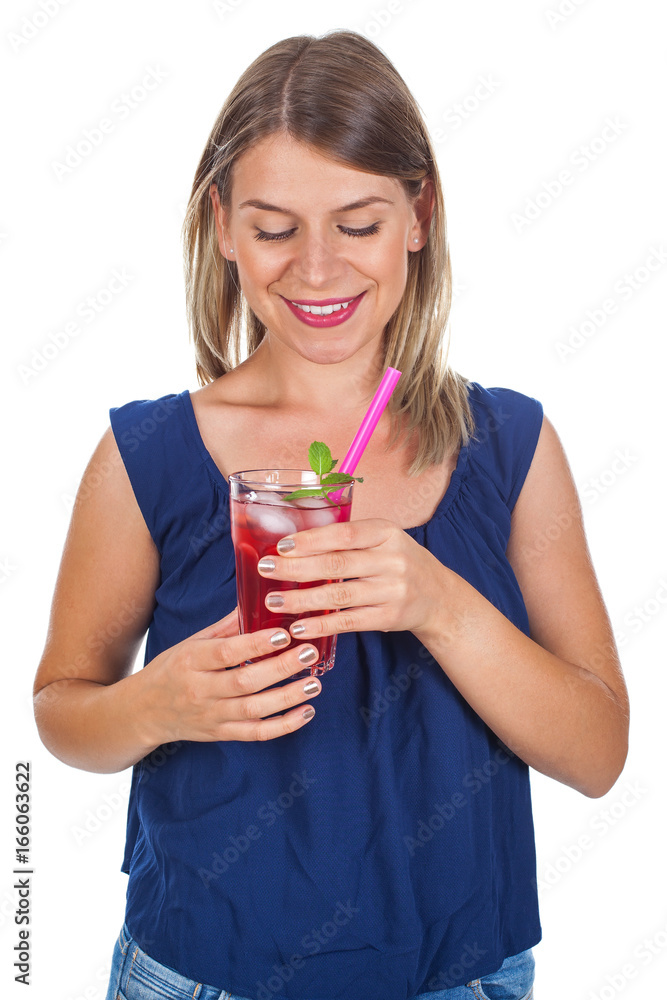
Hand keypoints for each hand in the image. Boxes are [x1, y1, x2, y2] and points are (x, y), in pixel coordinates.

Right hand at [139, 608, 322, 743]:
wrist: (143, 712)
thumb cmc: (172, 670)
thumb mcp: (191, 643)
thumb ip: (225, 626)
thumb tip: (257, 600)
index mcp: (191, 660)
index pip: (226, 653)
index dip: (256, 645)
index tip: (283, 634)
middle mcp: (200, 690)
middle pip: (244, 681)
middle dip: (280, 668)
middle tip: (308, 653)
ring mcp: (211, 715)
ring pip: (253, 709)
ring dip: (288, 697)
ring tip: (314, 683)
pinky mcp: (220, 734)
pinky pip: (256, 733)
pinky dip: (283, 726)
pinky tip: (306, 712)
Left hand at [257, 518, 442, 640]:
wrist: (440, 597)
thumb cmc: (398, 563)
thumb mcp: (384, 541)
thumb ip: (349, 540)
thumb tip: (294, 544)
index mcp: (387, 532)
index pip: (344, 534)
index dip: (311, 540)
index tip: (281, 546)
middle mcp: (392, 559)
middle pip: (337, 564)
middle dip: (296, 568)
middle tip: (266, 569)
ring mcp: (393, 590)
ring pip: (340, 595)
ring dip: (303, 600)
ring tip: (274, 601)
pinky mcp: (390, 617)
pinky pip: (350, 621)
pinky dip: (322, 625)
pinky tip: (300, 627)